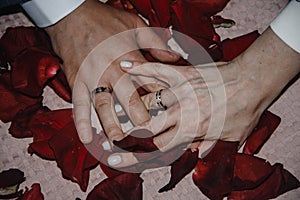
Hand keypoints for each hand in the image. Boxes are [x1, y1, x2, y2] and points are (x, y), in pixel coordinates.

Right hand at [45, 0, 178, 143]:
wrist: (71, 14)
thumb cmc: (105, 19)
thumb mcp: (135, 25)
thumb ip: (156, 43)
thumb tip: (176, 58)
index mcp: (129, 58)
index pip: (149, 83)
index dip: (161, 100)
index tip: (169, 115)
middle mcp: (111, 71)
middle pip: (128, 98)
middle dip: (140, 118)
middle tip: (149, 136)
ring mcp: (92, 77)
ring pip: (104, 106)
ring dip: (111, 125)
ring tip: (119, 143)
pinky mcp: (76, 81)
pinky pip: (78, 104)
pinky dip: (80, 122)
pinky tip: (86, 138)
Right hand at [107, 28, 299, 167]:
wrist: (253, 81)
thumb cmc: (244, 111)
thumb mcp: (230, 137)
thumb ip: (210, 146)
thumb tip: (198, 153)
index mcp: (190, 130)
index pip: (156, 148)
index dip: (134, 157)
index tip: (116, 160)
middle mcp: (179, 113)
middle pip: (145, 128)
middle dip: (124, 137)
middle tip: (108, 140)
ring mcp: (179, 91)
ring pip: (147, 100)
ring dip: (127, 106)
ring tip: (111, 109)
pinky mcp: (181, 73)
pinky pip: (157, 70)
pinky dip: (140, 68)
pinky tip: (123, 66)